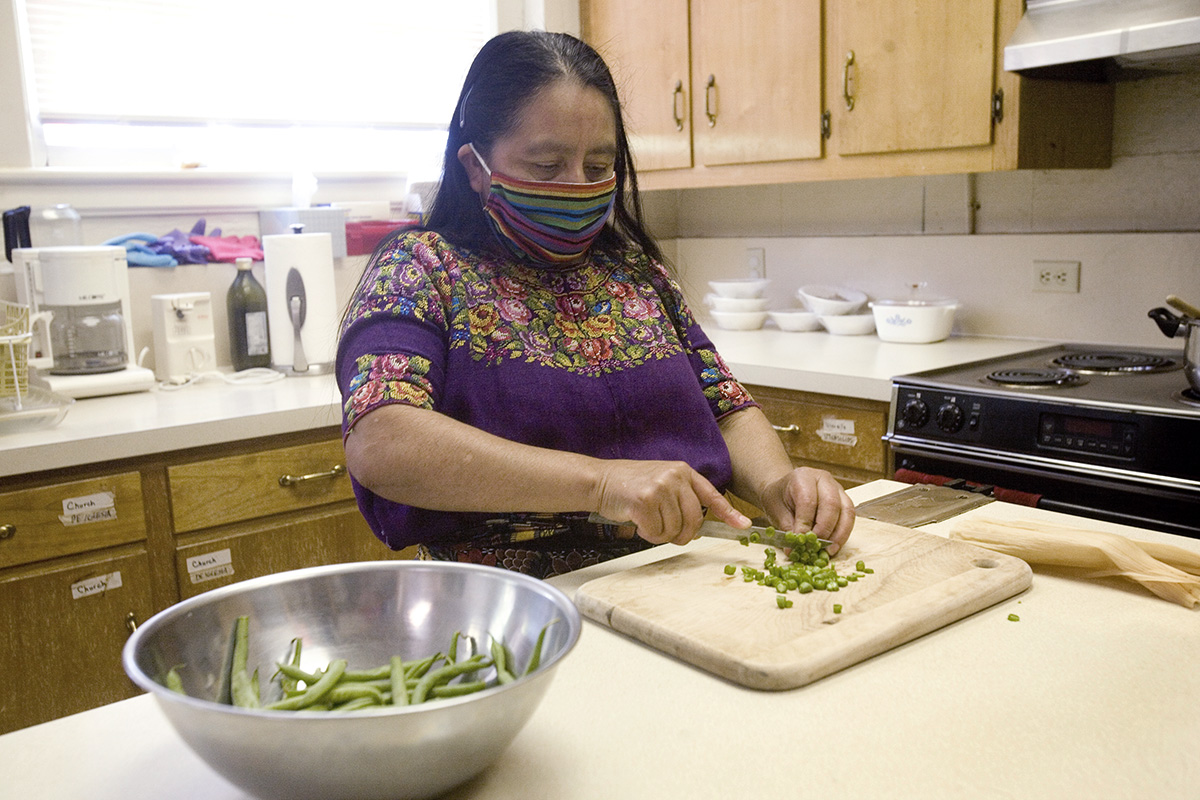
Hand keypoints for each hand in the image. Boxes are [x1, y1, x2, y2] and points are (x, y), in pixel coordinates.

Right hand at [594, 459, 749, 544]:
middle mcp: (675, 476)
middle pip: (694, 520)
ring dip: (661, 534)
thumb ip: (681, 497)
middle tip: (667, 533)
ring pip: (675, 529)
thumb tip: (696, 526)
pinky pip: (657, 532)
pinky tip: (638, 522)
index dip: (728, 513)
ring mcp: (660, 487)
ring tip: (646, 521)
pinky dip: (647, 534)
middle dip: (682, 534)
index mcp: (682, 471)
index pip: (711, 495)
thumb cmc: (630, 486)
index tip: (744, 526)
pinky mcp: (645, 500)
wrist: (599, 480)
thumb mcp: (661, 481)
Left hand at [758, 467, 855, 554]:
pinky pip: (850, 516)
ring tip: (828, 550)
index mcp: (802, 476)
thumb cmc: (779, 499)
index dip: (805, 523)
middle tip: (816, 547)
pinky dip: (844, 533)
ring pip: (846, 511)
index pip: (808, 501)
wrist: (783, 490)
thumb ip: (788, 529)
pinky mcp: (844, 499)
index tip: (801, 541)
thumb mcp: (777, 512)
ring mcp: (837, 488)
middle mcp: (823, 478)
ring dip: (839, 534)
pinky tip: (834, 546)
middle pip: (831, 504)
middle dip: (824, 529)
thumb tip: (794, 550)